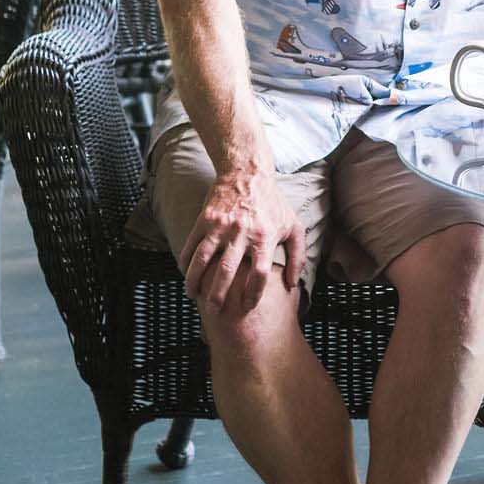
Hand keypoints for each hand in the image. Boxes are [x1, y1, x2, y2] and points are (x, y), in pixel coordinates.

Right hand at [179, 166, 304, 315]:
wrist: (248, 173)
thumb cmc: (273, 203)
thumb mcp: (293, 226)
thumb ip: (298, 256)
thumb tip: (292, 284)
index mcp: (265, 238)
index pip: (259, 274)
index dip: (253, 294)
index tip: (247, 306)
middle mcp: (242, 233)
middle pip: (226, 272)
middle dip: (218, 296)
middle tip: (215, 311)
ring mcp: (221, 226)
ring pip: (202, 260)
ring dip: (195, 282)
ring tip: (193, 295)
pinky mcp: (205, 219)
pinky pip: (191, 245)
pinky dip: (185, 262)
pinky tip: (185, 273)